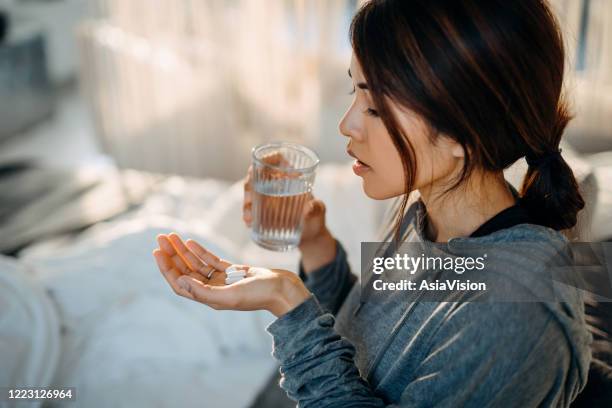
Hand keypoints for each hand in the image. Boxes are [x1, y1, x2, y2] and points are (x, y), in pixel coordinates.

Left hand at [153, 233, 310, 316]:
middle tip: (160, 237)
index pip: (180, 283)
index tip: (157, 252)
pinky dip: (200, 251)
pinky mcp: (233, 271)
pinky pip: (211, 260)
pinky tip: (191, 241)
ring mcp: (222, 280)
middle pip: (185, 271)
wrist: (283, 289)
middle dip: (172, 254)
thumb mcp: (231, 295)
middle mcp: (213, 290)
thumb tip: (180, 281)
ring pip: (196, 264)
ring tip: (171, 235)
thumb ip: (204, 292)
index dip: (166, 268)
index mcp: (209, 298)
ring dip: (183, 250)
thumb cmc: (260, 295)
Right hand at [242, 152, 328, 246]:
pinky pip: (250, 209)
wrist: (310, 238)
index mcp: (291, 177)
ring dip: (247, 202)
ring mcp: (267, 197)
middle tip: (251, 200)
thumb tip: (309, 208)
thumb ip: (317, 209)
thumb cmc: (316, 219)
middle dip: (249, 184)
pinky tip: (248, 223)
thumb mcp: (319, 212)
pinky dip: (248, 214)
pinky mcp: (262, 211)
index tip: (266, 167)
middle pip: (257, 174)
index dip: (270, 158)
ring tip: (249, 218)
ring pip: (250, 192)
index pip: (278, 158)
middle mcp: (276, 184)